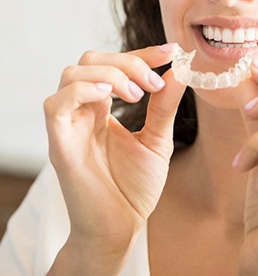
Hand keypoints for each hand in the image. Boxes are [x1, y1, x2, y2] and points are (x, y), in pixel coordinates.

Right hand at [44, 44, 185, 265]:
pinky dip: (83, 90)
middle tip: (153, 82)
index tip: (172, 51)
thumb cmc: (134, 186)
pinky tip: (110, 98)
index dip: (142, 53)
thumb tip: (179, 70)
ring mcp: (69, 125)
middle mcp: (83, 111)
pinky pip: (56, 103)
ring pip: (72, 73)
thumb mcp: (157, 139)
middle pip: (90, 59)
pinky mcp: (59, 144)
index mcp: (103, 108)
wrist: (122, 228)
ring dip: (110, 74)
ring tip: (137, 95)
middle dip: (127, 61)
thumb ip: (164, 105)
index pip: (115, 63)